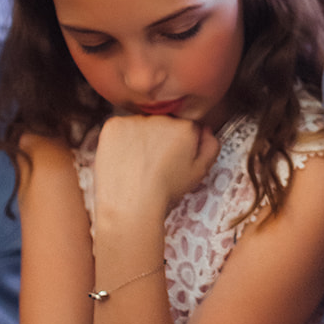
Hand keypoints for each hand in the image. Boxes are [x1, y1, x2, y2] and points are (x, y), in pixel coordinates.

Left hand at [93, 114, 219, 218]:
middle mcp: (161, 119)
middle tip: (154, 164)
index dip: (178, 144)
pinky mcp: (114, 125)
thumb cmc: (164, 193)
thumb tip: (206, 130)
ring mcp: (135, 120)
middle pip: (161, 123)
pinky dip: (119, 141)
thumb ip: (209, 147)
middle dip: (159, 139)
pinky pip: (119, 128)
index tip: (171, 158)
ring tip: (137, 164)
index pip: (183, 127)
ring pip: (139, 126)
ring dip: (138, 138)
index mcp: (185, 128)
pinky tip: (123, 159)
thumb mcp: (199, 173)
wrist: (131, 205)